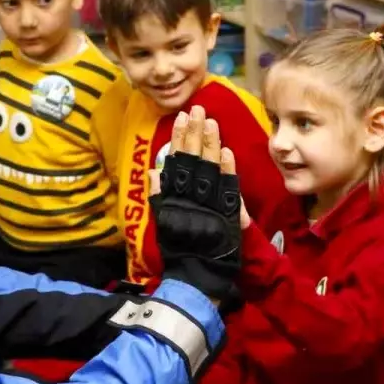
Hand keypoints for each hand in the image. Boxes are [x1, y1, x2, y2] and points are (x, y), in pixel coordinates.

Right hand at [149, 106, 242, 302]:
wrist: (197, 275)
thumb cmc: (179, 250)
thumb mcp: (163, 223)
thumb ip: (159, 197)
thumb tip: (154, 171)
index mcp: (175, 197)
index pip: (179, 160)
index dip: (181, 138)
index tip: (183, 118)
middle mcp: (192, 196)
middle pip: (195, 158)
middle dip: (196, 132)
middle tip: (198, 108)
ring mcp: (210, 204)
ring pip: (211, 167)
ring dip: (211, 143)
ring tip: (211, 120)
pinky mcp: (227, 214)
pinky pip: (228, 187)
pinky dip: (227, 169)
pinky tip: (226, 151)